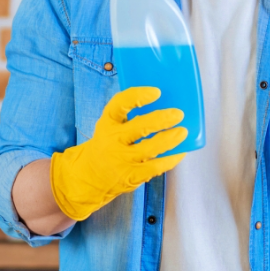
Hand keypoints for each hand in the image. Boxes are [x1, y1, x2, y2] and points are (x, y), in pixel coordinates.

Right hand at [50, 86, 186, 220]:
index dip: (138, 95)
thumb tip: (163, 105)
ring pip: (150, 148)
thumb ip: (128, 117)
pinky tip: (179, 152)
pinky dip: (170, 159)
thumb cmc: (105, 146)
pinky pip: (155, 167)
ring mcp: (122, 160)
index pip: (120, 104)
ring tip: (182, 132)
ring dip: (170, 139)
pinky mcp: (131, 177)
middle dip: (161, 119)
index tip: (156, 92)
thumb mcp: (108, 128)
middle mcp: (113, 140)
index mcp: (107, 123)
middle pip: (140, 127)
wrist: (86, 178)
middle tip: (178, 114)